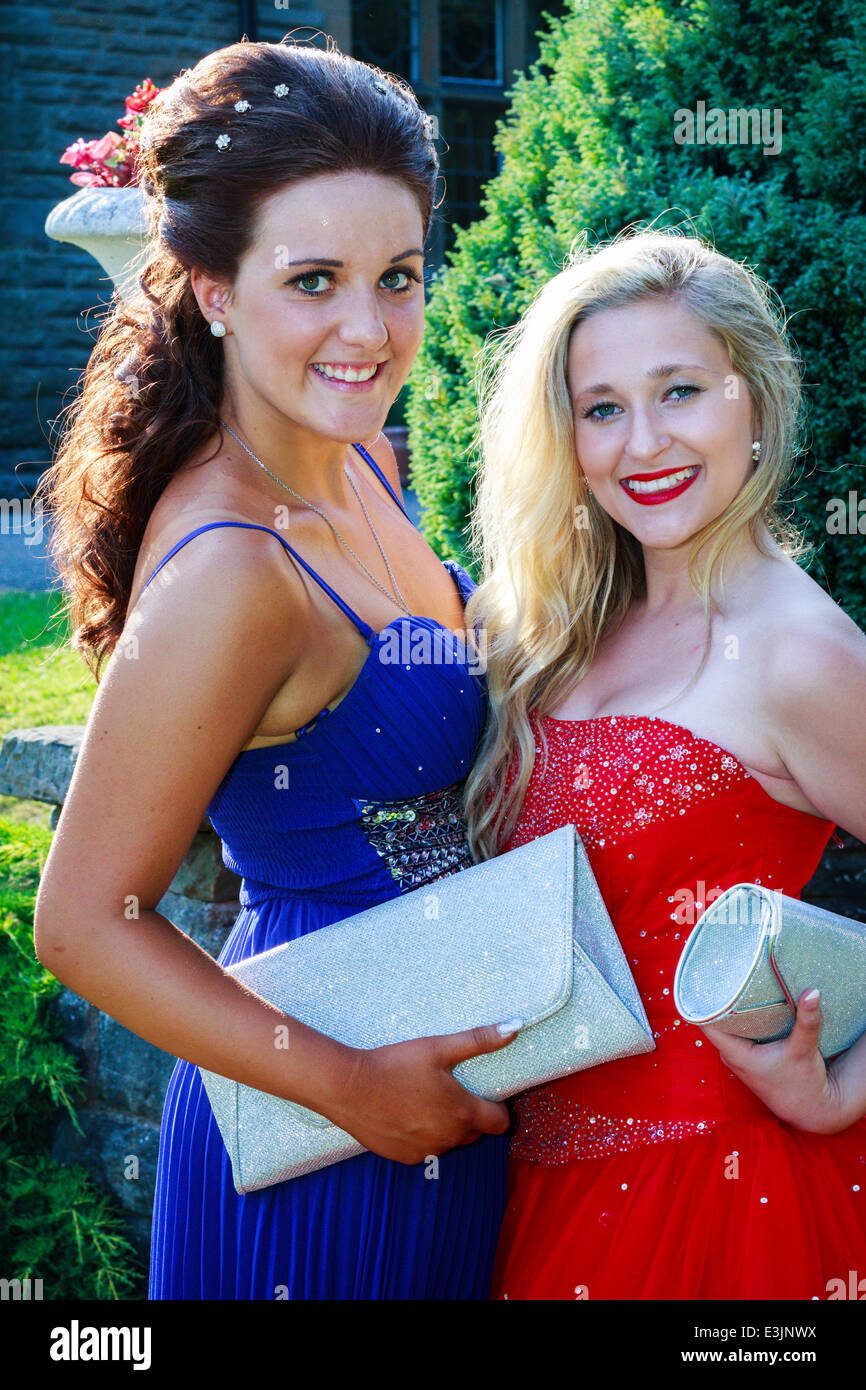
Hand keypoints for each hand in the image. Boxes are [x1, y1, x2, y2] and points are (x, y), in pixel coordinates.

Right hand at [324, 1020, 521, 1163]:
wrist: (348, 1088)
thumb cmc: (395, 1064)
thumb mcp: (439, 1048)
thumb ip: (479, 1040)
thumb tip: (514, 1027)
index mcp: (463, 1113)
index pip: (500, 1123)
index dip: (497, 1107)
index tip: (485, 1092)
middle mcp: (449, 1139)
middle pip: (475, 1132)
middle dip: (470, 1114)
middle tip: (451, 1089)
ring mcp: (426, 1152)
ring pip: (449, 1141)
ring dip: (446, 1125)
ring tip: (425, 1098)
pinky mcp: (404, 1157)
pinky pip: (425, 1149)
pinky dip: (422, 1134)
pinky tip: (406, 1113)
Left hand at [699, 989, 853, 1134]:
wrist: (810, 1109)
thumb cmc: (803, 1084)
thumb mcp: (805, 1050)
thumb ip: (807, 1022)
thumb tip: (812, 992)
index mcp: (737, 1055)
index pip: (706, 1024)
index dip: (705, 1002)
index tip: (711, 980)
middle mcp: (732, 1056)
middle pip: (714, 1021)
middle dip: (719, 999)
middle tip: (726, 972)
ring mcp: (737, 1058)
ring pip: (725, 1026)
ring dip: (730, 1008)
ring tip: (736, 981)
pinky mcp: (747, 1057)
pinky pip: (734, 1032)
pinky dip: (739, 1018)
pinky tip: (746, 1001)